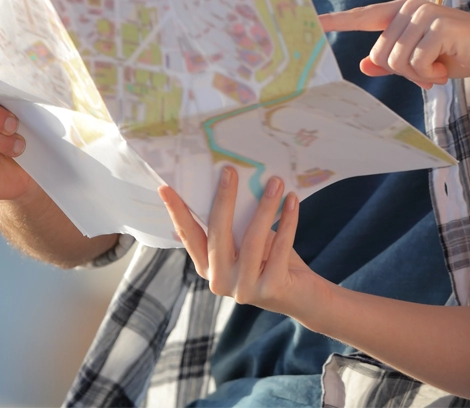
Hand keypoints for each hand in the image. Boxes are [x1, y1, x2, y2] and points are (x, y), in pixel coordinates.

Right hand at [160, 166, 328, 322]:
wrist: (304, 298)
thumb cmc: (273, 262)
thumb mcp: (248, 244)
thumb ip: (235, 226)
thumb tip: (226, 185)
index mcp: (208, 268)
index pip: (189, 236)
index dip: (177, 212)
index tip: (165, 188)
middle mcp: (220, 281)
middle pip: (218, 233)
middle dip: (224, 198)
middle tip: (230, 170)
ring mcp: (244, 288)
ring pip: (252, 239)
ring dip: (265, 206)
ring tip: (275, 181)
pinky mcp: (271, 288)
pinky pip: (280, 247)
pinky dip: (288, 221)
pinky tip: (292, 201)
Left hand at [319, 0, 469, 90]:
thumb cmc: (460, 56)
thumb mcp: (422, 62)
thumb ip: (392, 62)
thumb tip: (363, 64)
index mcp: (400, 11)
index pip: (361, 17)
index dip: (335, 21)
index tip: (310, 22)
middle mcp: (408, 7)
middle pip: (381, 54)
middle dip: (405, 72)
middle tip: (431, 70)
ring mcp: (423, 14)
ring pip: (396, 61)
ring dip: (420, 75)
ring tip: (442, 66)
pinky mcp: (438, 26)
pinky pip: (416, 64)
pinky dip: (432, 74)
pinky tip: (449, 65)